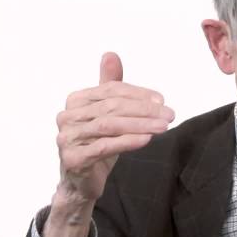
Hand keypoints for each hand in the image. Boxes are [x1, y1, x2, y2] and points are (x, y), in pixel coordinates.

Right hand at [42, 52, 173, 236]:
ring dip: (141, 124)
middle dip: (145, 110)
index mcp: (75, 100)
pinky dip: (128, 141)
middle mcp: (67, 116)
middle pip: (112, 107)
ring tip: (164, 127)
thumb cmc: (98, 143)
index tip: (162, 101)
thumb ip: (110, 85)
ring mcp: (67, 138)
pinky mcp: (73, 158)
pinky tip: (147, 139)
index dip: (139, 94)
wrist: (82, 182)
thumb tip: (110, 54)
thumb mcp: (108, 113)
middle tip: (170, 114)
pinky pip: (104, 146)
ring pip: (110, 125)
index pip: (112, 90)